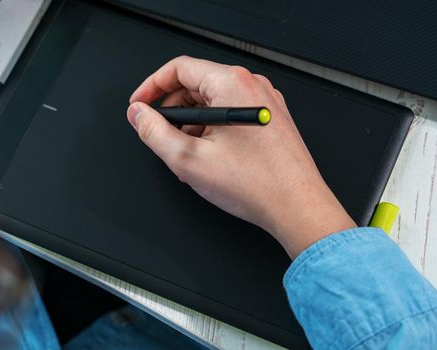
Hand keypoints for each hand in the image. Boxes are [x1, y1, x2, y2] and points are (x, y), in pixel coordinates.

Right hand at [127, 56, 355, 258]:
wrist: (296, 207)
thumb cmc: (258, 184)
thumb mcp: (189, 159)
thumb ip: (154, 132)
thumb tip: (139, 116)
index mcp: (232, 84)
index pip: (179, 68)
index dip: (151, 87)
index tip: (139, 105)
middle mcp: (251, 86)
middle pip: (196, 84)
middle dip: (172, 110)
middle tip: (159, 134)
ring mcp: (263, 103)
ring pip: (212, 102)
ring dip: (191, 124)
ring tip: (186, 154)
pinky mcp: (268, 119)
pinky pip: (229, 114)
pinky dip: (211, 130)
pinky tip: (206, 157)